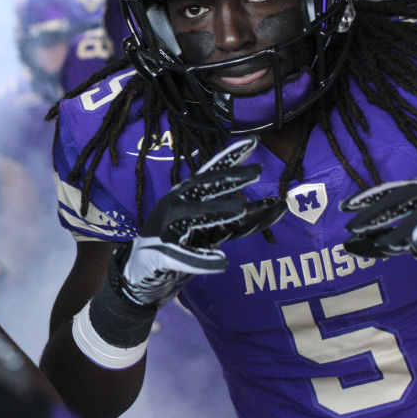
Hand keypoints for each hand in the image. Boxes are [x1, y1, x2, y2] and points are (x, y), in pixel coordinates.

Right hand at [115, 136, 284, 307]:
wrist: (140, 275)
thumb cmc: (179, 247)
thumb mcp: (212, 231)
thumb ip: (241, 221)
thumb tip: (277, 206)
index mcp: (186, 198)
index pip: (211, 175)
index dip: (230, 157)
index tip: (254, 142)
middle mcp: (175, 207)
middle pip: (201, 188)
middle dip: (228, 178)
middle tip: (257, 171)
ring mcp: (165, 230)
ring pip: (190, 217)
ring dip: (214, 212)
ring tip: (239, 210)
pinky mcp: (159, 255)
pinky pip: (180, 256)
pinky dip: (199, 259)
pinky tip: (220, 261)